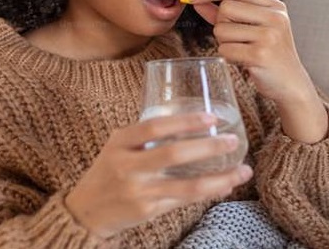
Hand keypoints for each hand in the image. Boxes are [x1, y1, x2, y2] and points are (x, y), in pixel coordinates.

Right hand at [64, 112, 252, 237]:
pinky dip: (209, 192)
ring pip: (187, 184)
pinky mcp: (147, 211)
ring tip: (242, 170)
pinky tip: (224, 186)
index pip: (155, 126)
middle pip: (174, 154)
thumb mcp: (117, 147)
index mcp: (120, 142)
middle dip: (209, 147)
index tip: (210, 117)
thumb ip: (144, 135)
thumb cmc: (107, 172)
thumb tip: (185, 119)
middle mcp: (128, 166)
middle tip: (232, 140)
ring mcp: (138, 191)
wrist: (85, 212)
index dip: (185, 121)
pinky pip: (185, 200)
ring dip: (220, 178)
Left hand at [186, 0, 327, 141]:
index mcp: (275, 6)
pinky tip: (243, 60)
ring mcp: (269, 36)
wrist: (290, 83)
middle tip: (237, 39)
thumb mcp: (252, 28)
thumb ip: (224, 13)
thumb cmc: (269, 53)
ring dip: (224, 43)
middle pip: (226, 8)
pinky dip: (228, 57)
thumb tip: (198, 1)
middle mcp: (275, 17)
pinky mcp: (260, 55)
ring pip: (221, 29)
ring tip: (242, 50)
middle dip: (221, 25)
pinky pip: (225, 49)